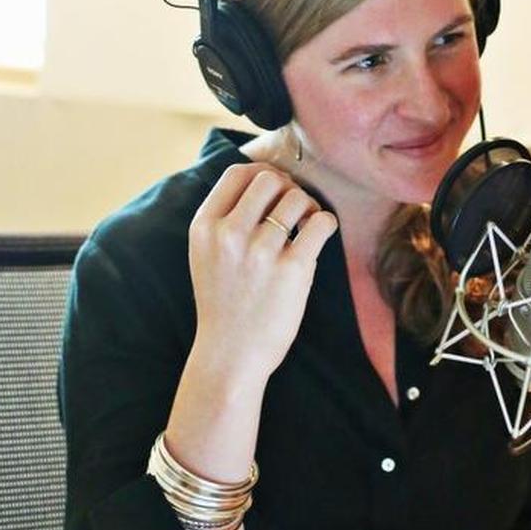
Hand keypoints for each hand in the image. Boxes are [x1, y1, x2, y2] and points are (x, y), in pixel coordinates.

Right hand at [166, 163, 335, 490]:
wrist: (230, 355)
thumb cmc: (223, 304)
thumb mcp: (205, 256)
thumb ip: (223, 220)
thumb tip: (263, 180)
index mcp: (204, 228)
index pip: (237, 173)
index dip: (262, 173)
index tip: (273, 189)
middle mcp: (229, 235)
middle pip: (269, 179)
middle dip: (287, 187)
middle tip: (294, 208)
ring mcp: (261, 252)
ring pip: (298, 198)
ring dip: (308, 206)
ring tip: (306, 225)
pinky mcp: (292, 269)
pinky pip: (321, 223)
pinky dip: (326, 223)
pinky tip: (319, 235)